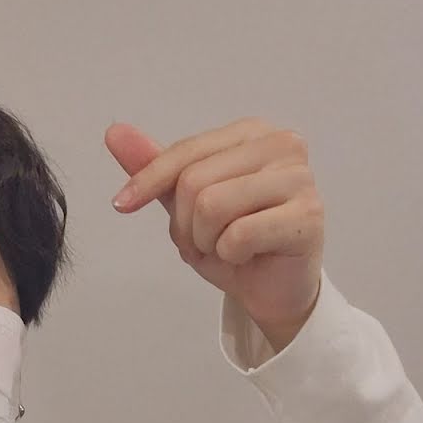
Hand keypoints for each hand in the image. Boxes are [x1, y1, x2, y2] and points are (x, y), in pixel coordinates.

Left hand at [105, 117, 323, 337]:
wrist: (272, 290)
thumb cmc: (235, 243)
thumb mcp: (186, 205)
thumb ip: (156, 168)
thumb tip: (115, 132)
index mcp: (251, 133)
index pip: (185, 152)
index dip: (148, 181)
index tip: (122, 204)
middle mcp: (281, 145)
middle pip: (195, 182)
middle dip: (185, 225)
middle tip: (203, 243)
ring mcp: (300, 178)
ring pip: (212, 206)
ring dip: (206, 242)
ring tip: (225, 248)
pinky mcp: (308, 215)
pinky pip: (239, 235)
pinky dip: (230, 256)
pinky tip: (247, 256)